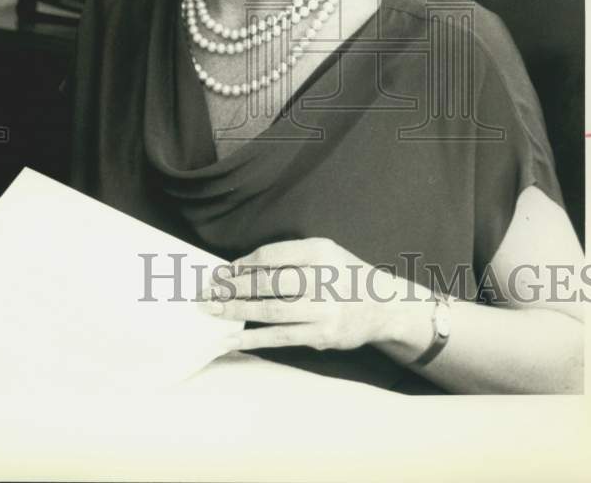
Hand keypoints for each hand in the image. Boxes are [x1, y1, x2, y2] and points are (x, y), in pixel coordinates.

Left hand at [200, 238, 400, 352]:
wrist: (384, 306)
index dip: (243, 264)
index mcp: (319, 252)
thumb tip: (243, 269)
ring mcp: (322, 310)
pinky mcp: (321, 336)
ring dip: (236, 311)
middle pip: (267, 284)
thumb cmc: (345, 275)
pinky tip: (231, 338)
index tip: (222, 271)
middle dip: (232, 288)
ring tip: (212, 311)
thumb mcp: (325, 252)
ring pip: (270, 311)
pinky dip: (253, 338)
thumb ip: (290, 257)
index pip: (271, 256)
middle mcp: (321, 279)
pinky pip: (280, 338)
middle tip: (207, 291)